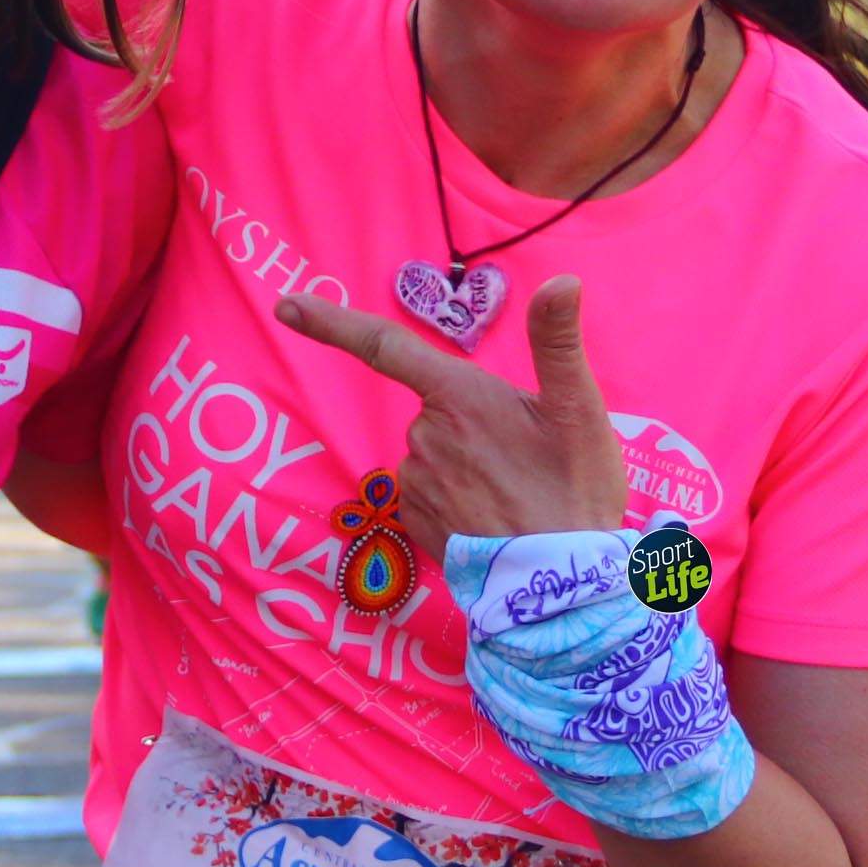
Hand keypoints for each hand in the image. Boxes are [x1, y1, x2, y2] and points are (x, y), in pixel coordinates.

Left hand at [273, 277, 629, 548]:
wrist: (560, 587)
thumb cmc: (575, 491)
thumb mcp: (580, 410)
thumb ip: (557, 341)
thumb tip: (562, 280)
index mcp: (459, 397)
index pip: (385, 346)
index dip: (332, 323)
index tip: (287, 304)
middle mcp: (423, 437)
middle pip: (435, 410)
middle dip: (472, 423)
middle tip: (526, 457)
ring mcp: (414, 484)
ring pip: (434, 453)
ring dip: (467, 463)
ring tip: (516, 491)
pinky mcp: (414, 524)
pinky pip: (428, 493)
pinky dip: (456, 497)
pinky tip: (493, 515)